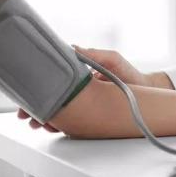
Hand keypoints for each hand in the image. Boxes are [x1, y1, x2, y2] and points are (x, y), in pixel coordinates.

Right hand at [17, 47, 172, 131]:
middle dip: (37, 107)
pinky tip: (54, 128)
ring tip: (40, 123)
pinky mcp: (90, 116)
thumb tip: (72, 48)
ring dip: (46, 118)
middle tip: (29, 114)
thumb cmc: (128, 73)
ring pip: (58, 112)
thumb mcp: (113, 59)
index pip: (53, 80)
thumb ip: (94, 54)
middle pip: (51, 99)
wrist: (146, 91)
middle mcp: (78, 89)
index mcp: (79, 74)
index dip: (40, 88)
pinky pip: (71, 122)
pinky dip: (60, 126)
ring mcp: (82, 103)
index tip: (31, 94)